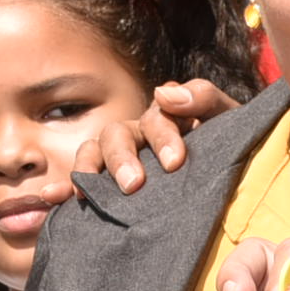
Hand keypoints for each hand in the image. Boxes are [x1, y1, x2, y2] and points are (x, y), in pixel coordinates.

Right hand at [75, 77, 239, 194]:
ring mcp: (119, 162)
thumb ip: (205, 98)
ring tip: (87, 192)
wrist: (237, 186)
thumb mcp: (228, 120)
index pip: (156, 118)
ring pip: (92, 154)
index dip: (163, 136)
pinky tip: (52, 197)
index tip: (175, 162)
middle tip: (134, 185)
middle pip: (117, 136)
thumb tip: (165, 92)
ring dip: (88, 169)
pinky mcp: (108, 189)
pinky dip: (62, 188)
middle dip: (122, 159)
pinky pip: (79, 184)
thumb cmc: (231, 148)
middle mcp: (137, 137)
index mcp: (165, 119)